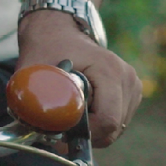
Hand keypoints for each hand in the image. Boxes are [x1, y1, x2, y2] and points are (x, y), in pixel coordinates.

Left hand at [16, 9, 141, 147]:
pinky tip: (83, 110)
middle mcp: (127, 77)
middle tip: (61, 127)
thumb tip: (40, 127)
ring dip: (93, 130)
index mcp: (109, 70)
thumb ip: (34, 98)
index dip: (85, 134)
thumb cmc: (46, 48)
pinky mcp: (132, 92)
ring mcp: (132, 85)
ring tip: (71, 113)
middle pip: (113, 128)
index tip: (62, 133)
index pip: (108, 120)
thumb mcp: (33, 70)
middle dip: (87, 135)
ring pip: (117, 129)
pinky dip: (99, 124)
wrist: (60, 31)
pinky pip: (118, 123)